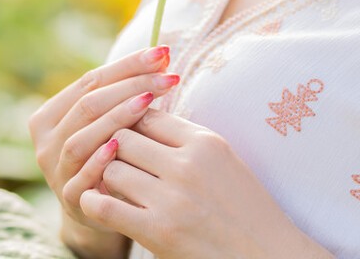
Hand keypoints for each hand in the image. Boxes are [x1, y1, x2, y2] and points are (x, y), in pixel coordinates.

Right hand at [28, 45, 181, 237]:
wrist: (107, 209)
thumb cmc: (116, 155)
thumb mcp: (115, 122)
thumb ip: (128, 92)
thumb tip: (162, 54)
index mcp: (52, 114)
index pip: (91, 80)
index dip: (128, 65)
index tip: (163, 53)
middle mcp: (47, 141)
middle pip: (87, 106)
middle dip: (131, 86)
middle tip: (168, 77)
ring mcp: (56, 171)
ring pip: (80, 139)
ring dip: (115, 118)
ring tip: (148, 102)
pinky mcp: (70, 200)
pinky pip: (80, 178)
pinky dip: (98, 161)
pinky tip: (120, 145)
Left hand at [77, 107, 324, 258]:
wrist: (266, 255)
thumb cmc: (246, 210)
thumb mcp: (224, 161)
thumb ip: (188, 139)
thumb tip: (146, 117)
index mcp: (206, 143)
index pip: (147, 115)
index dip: (133, 126)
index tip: (132, 141)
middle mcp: (188, 165)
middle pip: (124, 137)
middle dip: (116, 150)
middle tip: (119, 165)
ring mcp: (172, 199)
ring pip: (111, 168)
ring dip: (107, 178)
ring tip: (114, 188)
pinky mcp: (158, 231)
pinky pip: (105, 205)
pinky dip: (93, 203)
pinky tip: (98, 204)